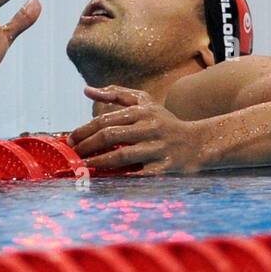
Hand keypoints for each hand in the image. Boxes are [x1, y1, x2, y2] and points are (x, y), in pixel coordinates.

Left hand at [68, 86, 214, 174]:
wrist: (199, 143)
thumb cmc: (167, 123)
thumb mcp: (145, 103)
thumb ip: (116, 95)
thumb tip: (86, 90)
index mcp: (142, 112)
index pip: (105, 120)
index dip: (85, 131)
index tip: (71, 140)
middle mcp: (149, 127)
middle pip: (110, 136)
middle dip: (87, 146)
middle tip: (73, 155)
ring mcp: (158, 148)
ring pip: (122, 156)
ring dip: (100, 162)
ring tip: (85, 167)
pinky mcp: (165, 167)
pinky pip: (139, 174)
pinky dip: (122, 178)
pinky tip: (108, 181)